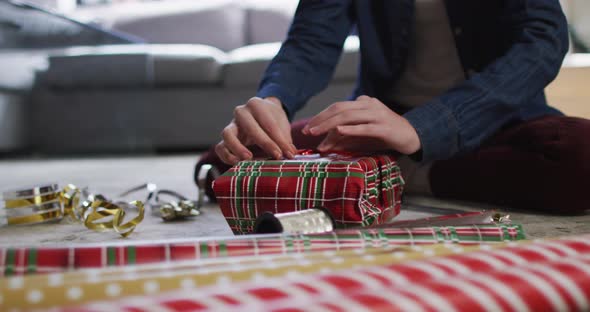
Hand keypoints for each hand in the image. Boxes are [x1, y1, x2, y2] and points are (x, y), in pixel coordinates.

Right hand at [216, 97, 296, 164]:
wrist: (262, 114)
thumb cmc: (273, 120)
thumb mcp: (282, 125)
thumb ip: (285, 139)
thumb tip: (290, 154)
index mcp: (256, 104)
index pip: (268, 123)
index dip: (280, 140)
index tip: (289, 153)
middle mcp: (241, 112)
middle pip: (250, 127)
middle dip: (265, 143)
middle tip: (277, 156)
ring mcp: (231, 125)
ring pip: (227, 135)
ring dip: (237, 148)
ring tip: (249, 159)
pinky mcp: (226, 139)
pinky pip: (220, 147)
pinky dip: (227, 156)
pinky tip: (238, 164)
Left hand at [302, 95, 420, 154]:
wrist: (412, 136)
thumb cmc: (384, 135)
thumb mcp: (360, 135)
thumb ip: (342, 138)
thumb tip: (321, 146)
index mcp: (363, 103)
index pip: (337, 107)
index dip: (321, 116)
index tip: (308, 128)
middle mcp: (369, 105)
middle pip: (340, 109)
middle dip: (321, 119)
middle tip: (308, 131)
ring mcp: (378, 114)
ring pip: (349, 115)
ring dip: (330, 124)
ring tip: (317, 131)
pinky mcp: (384, 127)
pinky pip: (365, 127)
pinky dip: (351, 128)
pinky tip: (340, 131)